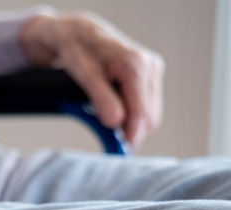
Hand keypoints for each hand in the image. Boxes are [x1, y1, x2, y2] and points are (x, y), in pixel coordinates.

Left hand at [19, 12, 163, 148]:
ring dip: (131, 126)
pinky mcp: (150, 78)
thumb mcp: (82, 73)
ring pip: (150, 115)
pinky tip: (115, 116)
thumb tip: (115, 124)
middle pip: (149, 118)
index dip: (131, 136)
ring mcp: (152, 72)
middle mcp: (150, 67)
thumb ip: (100, 97)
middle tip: (109, 146)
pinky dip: (132, 117)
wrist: (79, 34)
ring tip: (108, 128)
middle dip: (130, 134)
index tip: (118, 154)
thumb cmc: (78, 49)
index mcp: (136, 65)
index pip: (142, 113)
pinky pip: (146, 108)